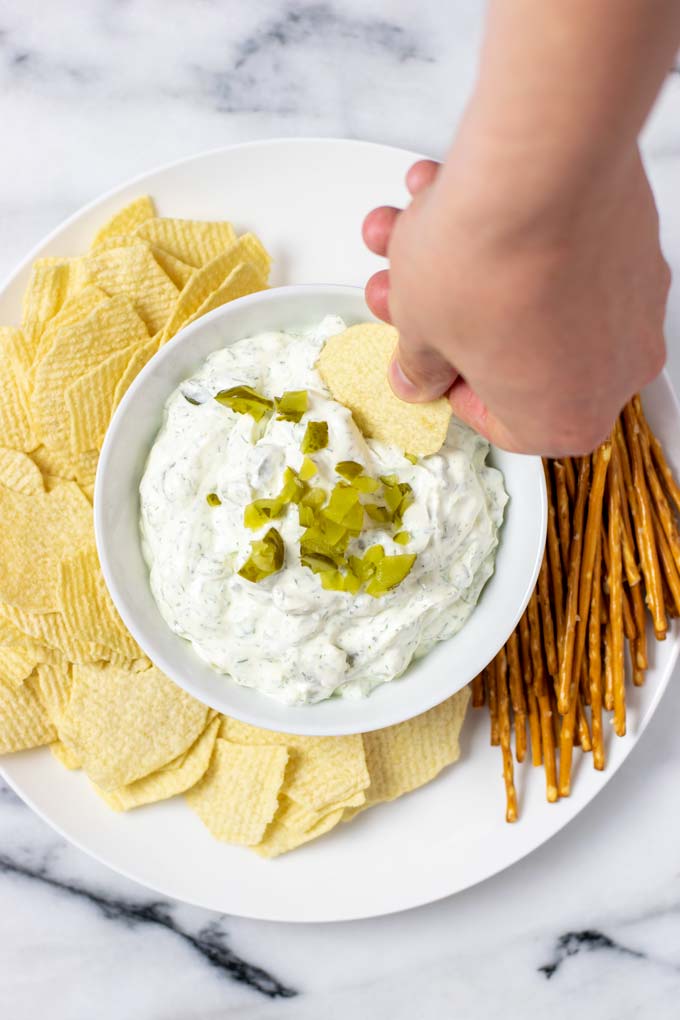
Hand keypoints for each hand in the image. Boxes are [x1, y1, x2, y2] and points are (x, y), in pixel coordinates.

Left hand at [363, 150, 669, 455]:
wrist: (541, 164)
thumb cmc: (487, 262)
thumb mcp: (420, 331)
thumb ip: (419, 366)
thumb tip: (420, 376)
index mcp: (566, 420)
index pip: (499, 421)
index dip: (448, 383)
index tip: (426, 359)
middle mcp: (615, 373)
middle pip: (511, 354)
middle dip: (443, 315)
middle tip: (402, 290)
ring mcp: (633, 309)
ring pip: (530, 298)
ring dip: (464, 266)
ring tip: (412, 228)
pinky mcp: (636, 249)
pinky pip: (563, 258)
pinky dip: (515, 236)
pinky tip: (458, 201)